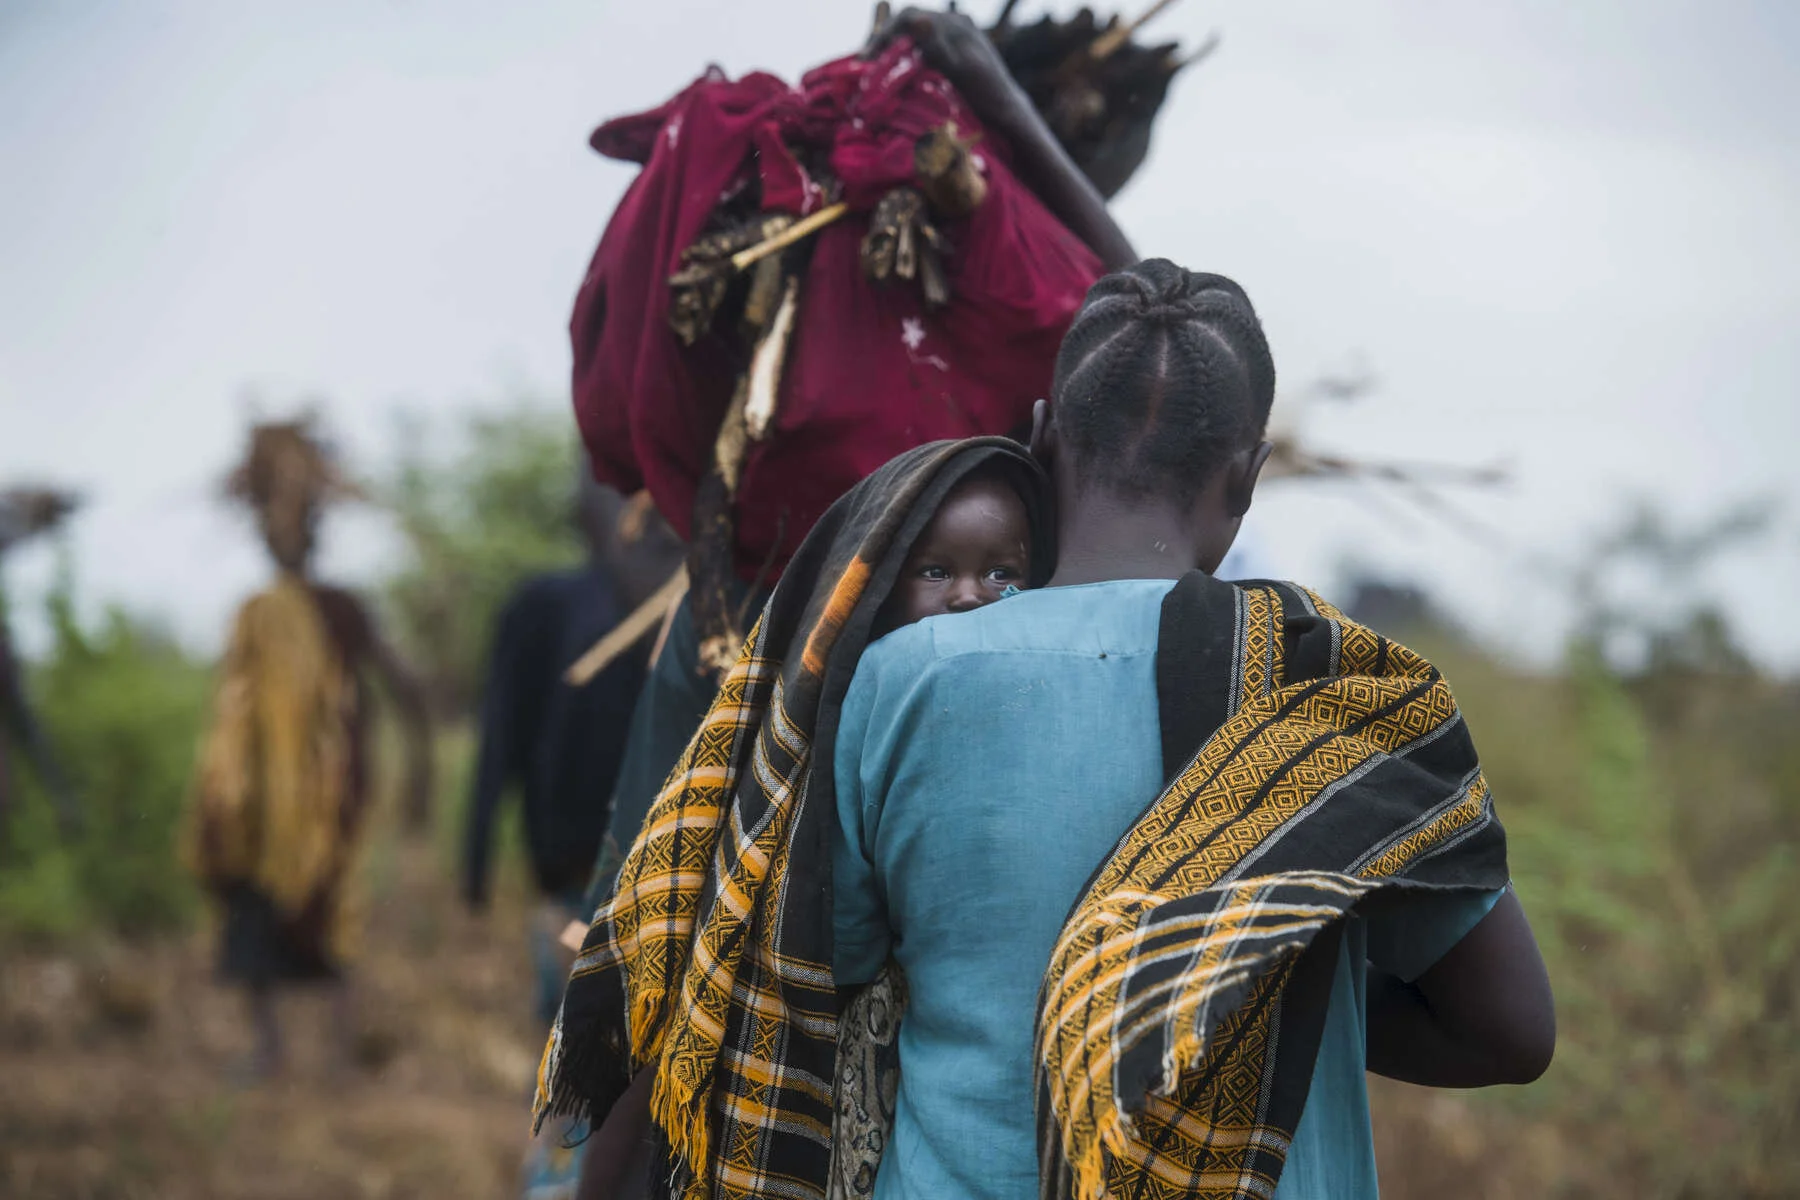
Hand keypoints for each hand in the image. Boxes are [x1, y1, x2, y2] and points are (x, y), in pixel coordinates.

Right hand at [868, 6, 1025, 131]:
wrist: (1010, 112)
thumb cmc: (989, 94)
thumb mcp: (962, 71)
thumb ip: (938, 46)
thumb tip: (916, 20)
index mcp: (955, 24)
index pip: (910, 17)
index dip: (885, 33)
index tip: (867, 59)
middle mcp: (954, 26)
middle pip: (909, 26)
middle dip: (885, 43)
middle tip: (865, 67)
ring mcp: (953, 41)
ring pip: (914, 38)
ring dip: (894, 52)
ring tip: (874, 73)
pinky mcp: (952, 56)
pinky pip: (922, 51)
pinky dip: (905, 61)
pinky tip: (895, 77)